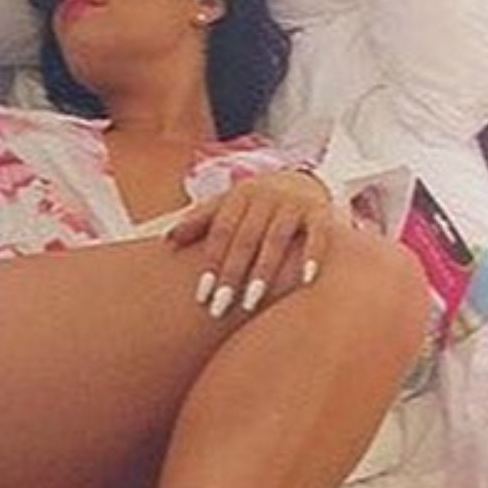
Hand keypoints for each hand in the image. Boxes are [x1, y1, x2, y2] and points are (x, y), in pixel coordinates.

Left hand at [166, 170, 337, 317]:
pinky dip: (312, 255)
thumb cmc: (258, 202)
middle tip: (219, 308)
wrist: (304, 179)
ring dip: (263, 272)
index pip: (221, 232)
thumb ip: (200, 221)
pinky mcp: (320, 212)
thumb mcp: (229, 204)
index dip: (211, 263)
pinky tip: (305, 280)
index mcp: (239, 196)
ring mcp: (294, 203)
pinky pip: (317, 235)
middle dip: (231, 275)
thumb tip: (167, 240)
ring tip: (250, 303)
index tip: (202, 296)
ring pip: (276, 240)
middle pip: (245, 239)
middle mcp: (266, 197)